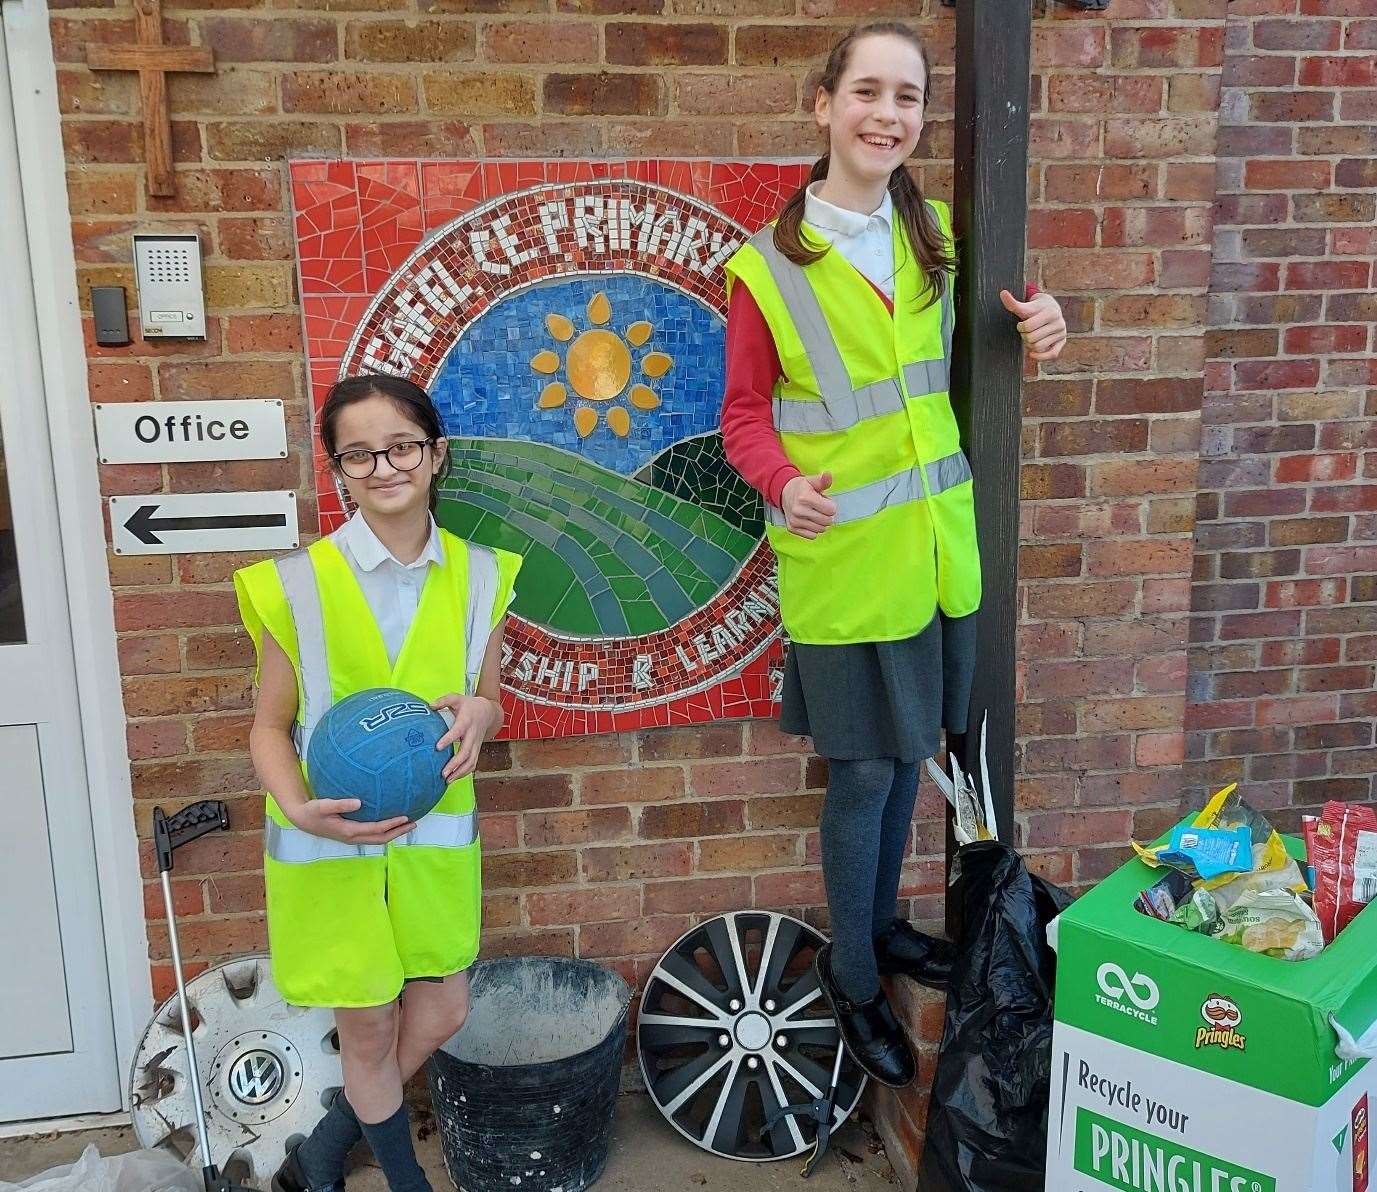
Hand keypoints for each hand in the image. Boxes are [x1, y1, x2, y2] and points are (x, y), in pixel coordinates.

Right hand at [289, 797, 413, 845]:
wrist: (302, 820)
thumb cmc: (312, 811)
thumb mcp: (323, 805)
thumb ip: (340, 804)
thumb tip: (359, 802)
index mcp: (349, 831)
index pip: (376, 829)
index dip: (392, 825)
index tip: (406, 817)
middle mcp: (353, 837)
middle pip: (381, 838)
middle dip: (398, 832)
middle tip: (414, 823)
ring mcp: (352, 838)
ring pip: (377, 839)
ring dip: (393, 833)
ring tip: (408, 824)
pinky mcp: (351, 835)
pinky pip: (372, 835)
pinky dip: (384, 830)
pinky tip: (390, 821)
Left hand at [431, 693, 500, 781]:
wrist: (488, 711)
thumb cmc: (468, 705)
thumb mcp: (456, 698)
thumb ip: (443, 700)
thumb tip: (429, 706)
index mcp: (467, 720)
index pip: (458, 731)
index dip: (449, 739)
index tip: (437, 747)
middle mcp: (473, 734)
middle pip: (466, 752)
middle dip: (455, 764)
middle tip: (443, 773)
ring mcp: (476, 743)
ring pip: (471, 761)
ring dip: (460, 772)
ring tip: (447, 780)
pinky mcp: (477, 749)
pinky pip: (473, 763)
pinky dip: (464, 773)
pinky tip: (453, 778)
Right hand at [781, 472, 837, 539]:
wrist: (784, 493)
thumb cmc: (802, 487)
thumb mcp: (812, 481)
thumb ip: (822, 480)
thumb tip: (828, 475)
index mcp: (805, 498)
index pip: (831, 510)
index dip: (831, 505)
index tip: (824, 501)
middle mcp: (798, 511)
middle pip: (827, 521)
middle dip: (827, 515)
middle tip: (819, 507)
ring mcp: (795, 521)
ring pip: (821, 529)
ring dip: (821, 523)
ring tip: (814, 513)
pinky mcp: (792, 529)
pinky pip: (812, 536)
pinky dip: (813, 529)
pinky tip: (809, 520)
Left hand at [1000, 289, 1066, 360]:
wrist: (1050, 308)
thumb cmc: (1035, 308)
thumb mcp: (1026, 305)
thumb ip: (1013, 304)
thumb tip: (1002, 293)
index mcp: (1051, 312)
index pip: (1028, 327)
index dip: (1020, 327)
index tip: (1021, 324)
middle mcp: (1059, 323)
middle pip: (1032, 338)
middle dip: (1024, 336)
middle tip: (1025, 331)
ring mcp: (1062, 333)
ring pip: (1038, 347)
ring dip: (1029, 345)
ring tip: (1030, 337)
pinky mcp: (1062, 342)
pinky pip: (1052, 355)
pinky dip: (1040, 356)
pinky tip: (1031, 353)